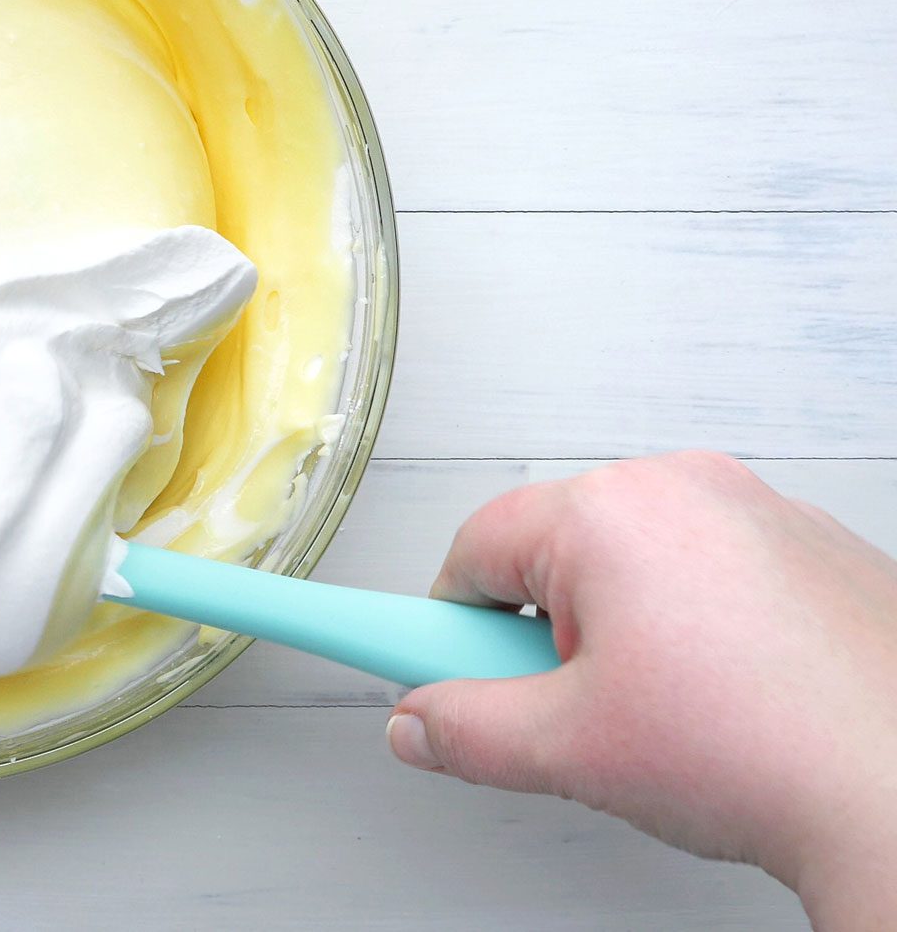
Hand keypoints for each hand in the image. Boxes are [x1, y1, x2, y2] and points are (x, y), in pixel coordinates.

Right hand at [388, 452, 896, 926]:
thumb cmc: (766, 751)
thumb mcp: (569, 749)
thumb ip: (467, 730)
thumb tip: (420, 723)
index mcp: (608, 513)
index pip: (474, 550)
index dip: (448, 624)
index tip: (429, 661)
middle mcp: (684, 486)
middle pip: (556, 549)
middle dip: (543, 630)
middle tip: (572, 712)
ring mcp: (759, 509)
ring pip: (638, 560)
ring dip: (622, 627)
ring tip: (662, 715)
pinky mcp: (816, 546)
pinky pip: (713, 569)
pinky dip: (698, 624)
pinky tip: (724, 700)